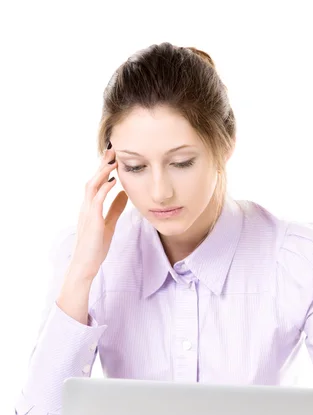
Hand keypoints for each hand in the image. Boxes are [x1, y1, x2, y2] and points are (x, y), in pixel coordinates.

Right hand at [69, 143, 127, 279]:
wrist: (85, 265)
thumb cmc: (95, 247)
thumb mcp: (109, 224)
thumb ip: (115, 208)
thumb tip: (124, 194)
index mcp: (90, 207)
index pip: (96, 183)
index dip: (103, 169)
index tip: (113, 156)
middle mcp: (86, 207)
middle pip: (93, 180)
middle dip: (102, 164)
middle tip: (112, 149)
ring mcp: (87, 213)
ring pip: (92, 186)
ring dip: (102, 172)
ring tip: (113, 160)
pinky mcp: (92, 221)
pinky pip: (97, 200)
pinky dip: (104, 188)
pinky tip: (113, 180)